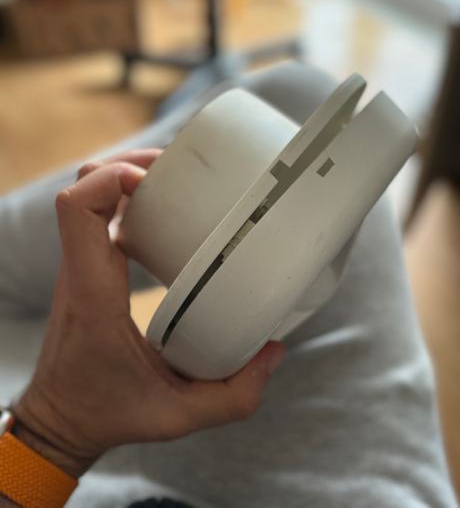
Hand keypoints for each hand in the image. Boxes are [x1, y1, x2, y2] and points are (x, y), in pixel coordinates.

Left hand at [13, 150, 284, 477]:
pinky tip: (166, 210)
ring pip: (88, 191)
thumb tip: (274, 351)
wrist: (61, 419)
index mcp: (94, 293)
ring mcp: (81, 266)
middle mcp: (81, 270)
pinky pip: (98, 212)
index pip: (78, 211)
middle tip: (180, 173)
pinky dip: (127, 197)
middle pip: (84, 184)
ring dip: (129, 174)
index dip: (112, 177)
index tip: (154, 181)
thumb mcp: (178, 416)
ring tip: (177, 181)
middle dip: (131, 163)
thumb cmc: (109, 413)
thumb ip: (235, 395)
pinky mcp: (89, 268)